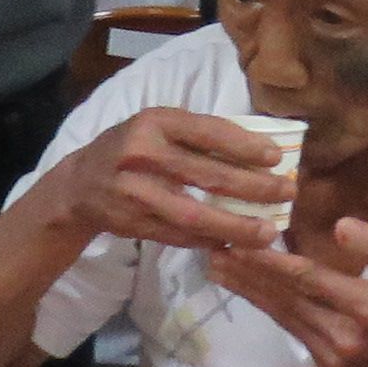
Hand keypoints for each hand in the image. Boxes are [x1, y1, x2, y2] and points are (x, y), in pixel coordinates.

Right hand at [44, 105, 292, 249]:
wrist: (80, 185)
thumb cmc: (132, 147)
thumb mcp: (157, 126)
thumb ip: (197, 134)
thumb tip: (257, 149)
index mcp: (154, 122)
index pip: (207, 131)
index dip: (244, 145)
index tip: (276, 157)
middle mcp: (142, 154)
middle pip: (207, 174)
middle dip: (253, 187)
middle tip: (287, 194)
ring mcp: (136, 192)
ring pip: (194, 213)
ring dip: (236, 226)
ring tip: (269, 232)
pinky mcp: (134, 223)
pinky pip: (180, 235)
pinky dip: (211, 240)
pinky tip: (237, 244)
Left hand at [206, 218, 367, 366]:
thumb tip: (338, 227)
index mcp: (367, 308)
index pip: (307, 279)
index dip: (269, 261)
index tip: (238, 241)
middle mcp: (345, 337)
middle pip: (286, 300)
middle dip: (247, 275)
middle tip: (211, 250)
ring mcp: (334, 359)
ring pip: (285, 318)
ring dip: (251, 293)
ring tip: (221, 269)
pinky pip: (295, 332)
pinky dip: (273, 310)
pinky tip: (254, 291)